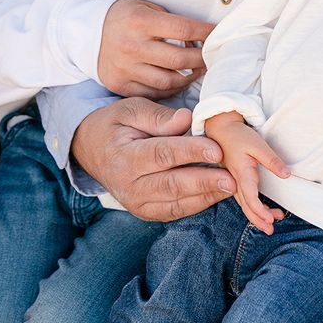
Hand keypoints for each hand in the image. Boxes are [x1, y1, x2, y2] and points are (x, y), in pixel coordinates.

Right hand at [71, 97, 234, 220]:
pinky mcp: (145, 211)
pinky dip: (197, 205)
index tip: (217, 149)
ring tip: (230, 187)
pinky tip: (216, 194)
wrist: (90, 150)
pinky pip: (174, 212)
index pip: (163, 155)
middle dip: (204, 182)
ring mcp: (136, 203)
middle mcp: (129, 185)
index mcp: (125, 157)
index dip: (191, 153)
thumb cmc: (114, 125)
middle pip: (172, 185)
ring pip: (175, 204)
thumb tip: (187, 119)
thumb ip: (158, 116)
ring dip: (205, 197)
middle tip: (231, 179)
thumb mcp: (130, 109)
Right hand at [97, 0, 212, 97]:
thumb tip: (202, 35)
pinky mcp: (119, 85)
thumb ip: (169, 21)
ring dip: (188, 77)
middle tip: (212, 57)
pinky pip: (152, 93)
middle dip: (202, 59)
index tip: (218, 34)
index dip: (206, 33)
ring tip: (197, 70)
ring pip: (168, 81)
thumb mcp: (144, 7)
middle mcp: (131, 46)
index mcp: (140, 21)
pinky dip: (169, 90)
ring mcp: (124, 68)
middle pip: (179, 59)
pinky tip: (177, 81)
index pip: (184, 30)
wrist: (83, 33)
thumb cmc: (123, 17)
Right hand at [204, 112, 288, 234]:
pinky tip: (260, 210)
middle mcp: (235, 180)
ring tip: (270, 224)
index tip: (272, 219)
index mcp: (242, 173)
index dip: (260, 211)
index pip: (250, 198)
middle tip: (271, 231)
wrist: (220, 128)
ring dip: (256, 215)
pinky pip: (241, 198)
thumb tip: (287, 175)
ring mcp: (232, 181)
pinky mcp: (233, 179)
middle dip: (258, 220)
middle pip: (246, 206)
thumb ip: (272, 160)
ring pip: (243, 204)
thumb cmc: (239, 135)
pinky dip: (251, 207)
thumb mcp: (259, 145)